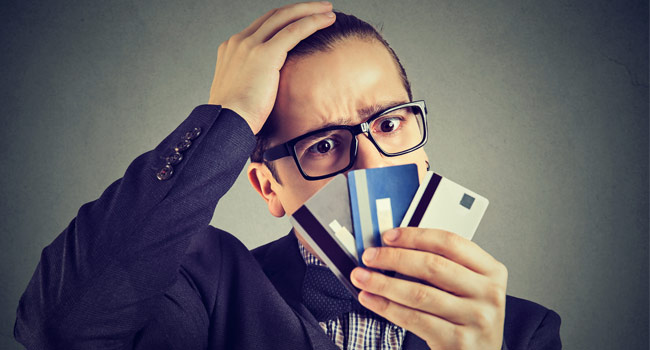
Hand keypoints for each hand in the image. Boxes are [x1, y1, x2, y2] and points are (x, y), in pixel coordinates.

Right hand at [208, 1, 334, 133]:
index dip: (284, 20)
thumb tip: (266, 90)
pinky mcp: (265, 54)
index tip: (300, 20)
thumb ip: (251, 82)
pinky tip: (328, 20)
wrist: (225, 124)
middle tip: (319, 8)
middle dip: (299, 9)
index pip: (262, 26)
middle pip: (274, 16)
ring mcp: (250, 45)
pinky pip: (295, 30)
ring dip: (310, 11)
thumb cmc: (234, 119)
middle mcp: (239, 42)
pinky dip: (313, 22)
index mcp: (231, 49)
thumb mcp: (240, 93)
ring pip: (286, 17)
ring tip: (328, 10)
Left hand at [350, 227, 507, 349]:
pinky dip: (387, 307)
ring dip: (383, 283)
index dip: (415, 236)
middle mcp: (488, 293)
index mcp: (491, 271)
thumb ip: (442, 265)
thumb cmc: (469, 317)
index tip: (389, 236)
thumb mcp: (467, 287)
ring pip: (419, 293)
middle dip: (394, 258)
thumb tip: (394, 247)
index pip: (450, 243)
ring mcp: (476, 318)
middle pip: (433, 265)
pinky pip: (414, 319)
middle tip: (370, 256)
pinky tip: (371, 299)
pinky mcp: (458, 341)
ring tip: (362, 277)